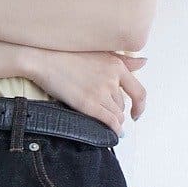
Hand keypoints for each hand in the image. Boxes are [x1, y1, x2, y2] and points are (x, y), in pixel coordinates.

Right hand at [18, 47, 146, 134]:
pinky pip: (109, 122)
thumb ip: (124, 60)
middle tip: (107, 115)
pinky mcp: (88, 104)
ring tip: (105, 124)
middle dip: (117, 112)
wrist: (43, 59)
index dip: (140, 106)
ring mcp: (100, 93)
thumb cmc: (67, 53)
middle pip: (123, 105)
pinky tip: (113, 134)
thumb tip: (144, 62)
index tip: (137, 113)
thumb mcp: (100, 52)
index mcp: (116, 65)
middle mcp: (112, 79)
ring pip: (116, 115)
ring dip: (113, 121)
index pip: (139, 91)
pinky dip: (114, 130)